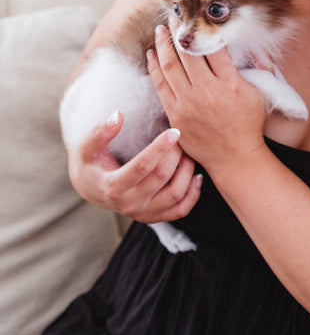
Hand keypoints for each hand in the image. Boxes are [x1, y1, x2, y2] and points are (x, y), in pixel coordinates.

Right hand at [67, 112, 202, 222]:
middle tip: (182, 137)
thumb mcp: (87, 147)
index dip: (160, 148)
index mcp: (113, 186)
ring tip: (188, 152)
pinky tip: (196, 176)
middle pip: (162, 177)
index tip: (174, 131)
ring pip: (175, 195)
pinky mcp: (154, 217)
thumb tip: (117, 116)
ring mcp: (143, 213)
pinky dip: (193, 195)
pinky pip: (180, 210)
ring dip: (187, 171)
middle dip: (176, 154)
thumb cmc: (92, 163)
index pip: (142, 166)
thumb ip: (100, 132)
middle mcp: (129, 204)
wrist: (92, 188)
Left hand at [147, 25, 267, 175]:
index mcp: (231, 83)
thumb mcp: (260, 94)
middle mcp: (208, 91)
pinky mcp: (175, 115)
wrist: (235, 158)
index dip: (203, 30)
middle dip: (180, 31)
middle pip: (188, 53)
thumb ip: (259, 68)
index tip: (196, 17)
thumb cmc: (249, 125)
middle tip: (174, 16)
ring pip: (170, 66)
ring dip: (163, 44)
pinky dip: (154, 67)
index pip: (213, 48)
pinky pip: (160, 85)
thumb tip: (255, 48)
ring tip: (160, 30)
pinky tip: (151, 54)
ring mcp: (189, 103)